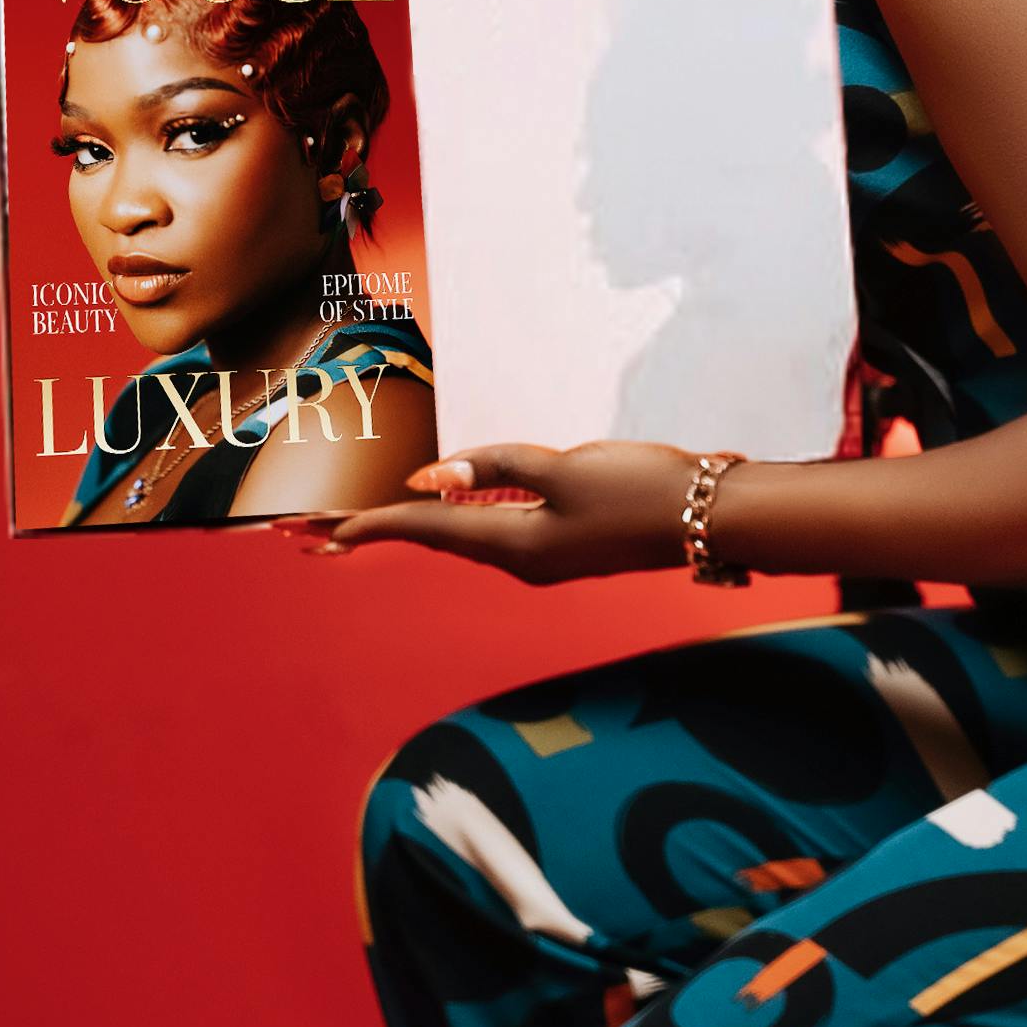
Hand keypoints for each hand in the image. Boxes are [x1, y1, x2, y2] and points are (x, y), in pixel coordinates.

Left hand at [289, 443, 703, 582]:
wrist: (710, 517)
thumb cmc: (641, 489)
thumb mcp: (564, 467)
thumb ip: (496, 466)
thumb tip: (429, 476)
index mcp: (516, 544)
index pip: (426, 530)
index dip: (371, 526)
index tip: (321, 533)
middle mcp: (522, 559)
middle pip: (434, 541)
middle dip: (375, 534)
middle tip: (316, 536)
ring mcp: (545, 557)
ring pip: (462, 539)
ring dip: (412, 530)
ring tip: (363, 526)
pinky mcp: (565, 546)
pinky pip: (492, 533)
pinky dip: (455, 524)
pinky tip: (445, 511)